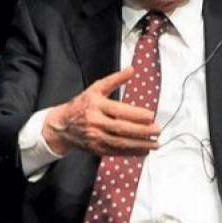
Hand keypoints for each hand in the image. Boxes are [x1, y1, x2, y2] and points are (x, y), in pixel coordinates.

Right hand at [42, 66, 160, 156]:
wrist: (63, 125)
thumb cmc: (82, 104)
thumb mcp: (96, 88)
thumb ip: (115, 79)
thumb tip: (132, 69)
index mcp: (96, 105)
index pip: (119, 111)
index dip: (136, 115)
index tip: (151, 116)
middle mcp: (95, 122)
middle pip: (121, 128)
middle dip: (141, 131)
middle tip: (158, 129)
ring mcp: (95, 137)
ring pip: (120, 143)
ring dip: (140, 145)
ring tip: (156, 143)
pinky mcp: (97, 149)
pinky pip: (117, 152)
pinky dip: (132, 152)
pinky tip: (145, 151)